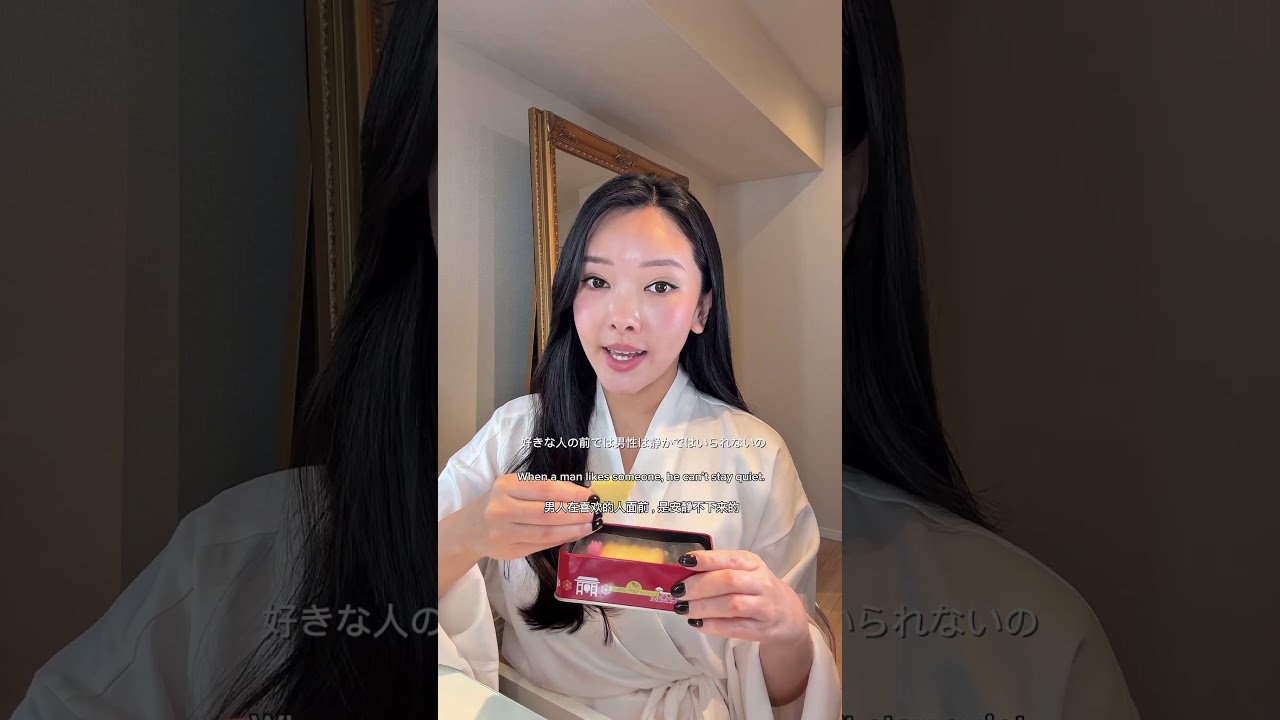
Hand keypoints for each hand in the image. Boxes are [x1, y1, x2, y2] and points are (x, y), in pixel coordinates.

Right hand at [466, 474, 599, 560]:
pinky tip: (574, 534)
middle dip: (576, 513)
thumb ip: (540, 490)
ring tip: (590, 525)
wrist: (471, 528)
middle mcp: (502, 509)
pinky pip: (541, 544)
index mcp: (506, 486)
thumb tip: (580, 496)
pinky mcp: (509, 551)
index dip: (571, 493)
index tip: (590, 495)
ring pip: (547, 532)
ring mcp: (504, 533)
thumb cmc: (499, 502)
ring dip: (573, 529)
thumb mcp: (513, 487)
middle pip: (548, 513)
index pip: (545, 490)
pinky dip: (561, 539)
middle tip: (595, 512)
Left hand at [672, 550, 809, 644]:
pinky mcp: (762, 629)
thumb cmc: (757, 589)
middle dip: (699, 586)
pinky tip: (697, 623)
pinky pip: (735, 627)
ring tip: (683, 609)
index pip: (730, 558)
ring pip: (732, 605)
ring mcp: (764, 607)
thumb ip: (720, 570)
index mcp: (753, 563)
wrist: (788, 615)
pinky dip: (713, 626)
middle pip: (729, 581)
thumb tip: (682, 573)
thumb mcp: (745, 572)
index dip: (706, 559)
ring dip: (703, 607)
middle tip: (678, 592)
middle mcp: (761, 582)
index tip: (684, 561)